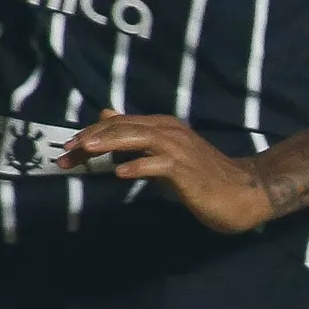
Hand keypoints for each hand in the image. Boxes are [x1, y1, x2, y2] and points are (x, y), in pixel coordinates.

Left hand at [63, 111, 279, 234]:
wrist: (243, 191)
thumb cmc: (202, 177)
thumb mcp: (163, 155)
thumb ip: (136, 138)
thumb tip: (106, 117)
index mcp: (162, 127)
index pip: (119, 124)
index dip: (91, 135)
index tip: (67, 150)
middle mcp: (169, 132)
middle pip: (124, 128)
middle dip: (92, 138)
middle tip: (66, 151)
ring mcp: (179, 149)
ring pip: (139, 138)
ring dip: (111, 143)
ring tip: (86, 150)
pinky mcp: (187, 170)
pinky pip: (159, 165)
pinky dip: (139, 166)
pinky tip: (121, 173)